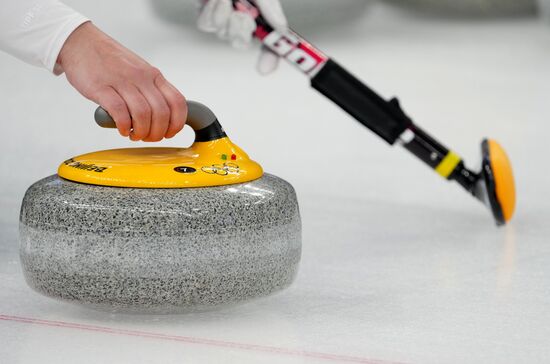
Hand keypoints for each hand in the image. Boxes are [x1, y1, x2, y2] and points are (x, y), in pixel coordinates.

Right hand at [57, 22, 186, 140]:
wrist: (81, 43)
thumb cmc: (110, 61)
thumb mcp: (139, 71)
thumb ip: (151, 90)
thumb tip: (163, 117)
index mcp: (153, 75)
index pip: (177, 102)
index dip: (177, 123)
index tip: (169, 133)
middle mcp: (141, 77)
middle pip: (161, 113)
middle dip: (157, 133)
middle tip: (148, 137)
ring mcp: (122, 81)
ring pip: (143, 114)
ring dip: (141, 132)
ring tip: (134, 135)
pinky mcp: (101, 87)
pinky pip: (120, 112)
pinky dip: (124, 126)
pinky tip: (123, 129)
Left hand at [197, 0, 287, 74]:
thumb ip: (272, 10)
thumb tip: (282, 29)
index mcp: (258, 12)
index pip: (267, 40)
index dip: (269, 57)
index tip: (266, 68)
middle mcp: (240, 15)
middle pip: (240, 42)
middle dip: (240, 30)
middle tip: (242, 15)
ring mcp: (221, 14)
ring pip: (222, 33)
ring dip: (224, 16)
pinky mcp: (203, 10)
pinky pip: (206, 24)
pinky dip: (211, 11)